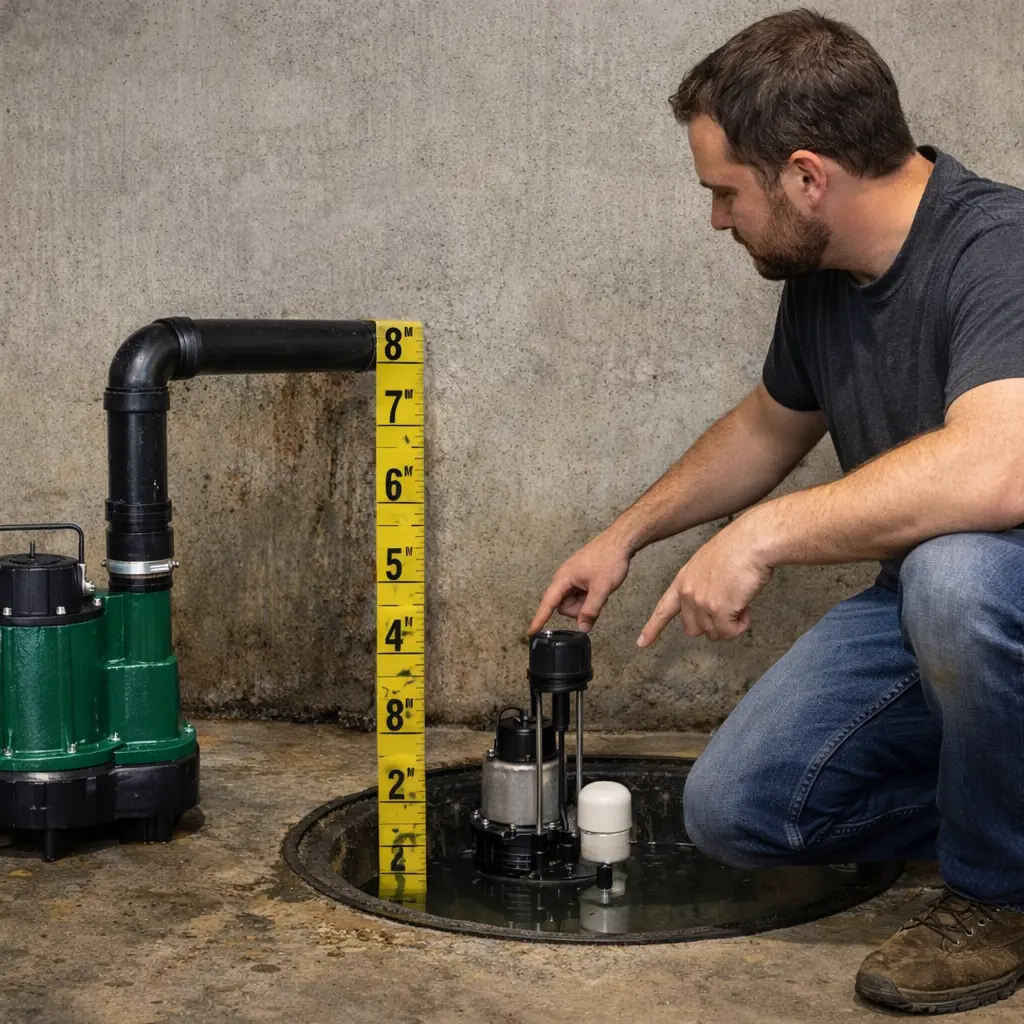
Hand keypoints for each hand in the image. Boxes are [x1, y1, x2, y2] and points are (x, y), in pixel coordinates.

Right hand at [528, 531, 632, 634]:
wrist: (619, 541)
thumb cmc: (609, 559)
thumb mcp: (602, 588)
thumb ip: (591, 610)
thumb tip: (582, 628)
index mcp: (563, 578)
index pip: (548, 604)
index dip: (539, 619)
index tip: (530, 633)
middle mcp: (564, 578)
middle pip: (563, 606)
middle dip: (578, 609)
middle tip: (595, 599)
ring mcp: (572, 578)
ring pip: (572, 602)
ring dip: (585, 603)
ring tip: (599, 591)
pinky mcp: (580, 578)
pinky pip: (579, 595)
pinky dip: (588, 597)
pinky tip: (598, 588)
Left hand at [637, 518, 772, 645]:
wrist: (751, 542)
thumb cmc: (738, 549)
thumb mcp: (709, 566)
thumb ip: (703, 586)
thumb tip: (714, 603)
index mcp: (683, 581)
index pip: (664, 609)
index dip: (653, 628)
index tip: (643, 642)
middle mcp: (687, 593)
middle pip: (692, 629)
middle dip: (711, 625)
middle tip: (728, 610)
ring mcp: (701, 603)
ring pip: (714, 633)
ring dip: (730, 623)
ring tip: (740, 600)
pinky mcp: (718, 610)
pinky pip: (729, 632)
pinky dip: (740, 625)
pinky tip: (745, 607)